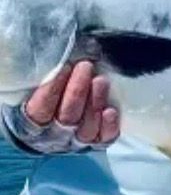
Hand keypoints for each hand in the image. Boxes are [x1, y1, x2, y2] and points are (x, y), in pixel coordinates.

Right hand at [4, 61, 119, 152]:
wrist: (61, 112)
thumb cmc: (53, 90)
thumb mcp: (44, 82)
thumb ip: (50, 74)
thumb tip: (62, 55)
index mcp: (34, 121)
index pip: (40, 109)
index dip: (51, 89)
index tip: (64, 67)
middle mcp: (55, 135)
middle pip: (66, 117)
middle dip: (77, 91)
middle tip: (85, 66)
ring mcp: (77, 139)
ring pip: (86, 128)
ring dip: (95, 103)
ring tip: (101, 80)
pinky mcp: (98, 140)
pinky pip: (104, 138)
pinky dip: (108, 126)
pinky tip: (111, 111)